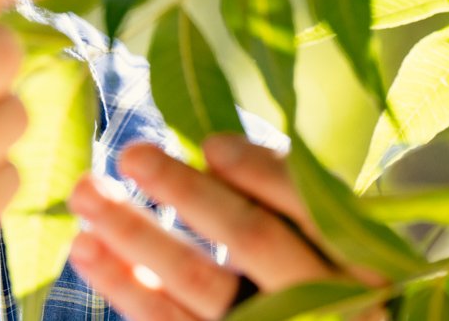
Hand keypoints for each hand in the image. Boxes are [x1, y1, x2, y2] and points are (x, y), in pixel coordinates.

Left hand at [66, 135, 386, 319]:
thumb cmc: (321, 278)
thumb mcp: (333, 240)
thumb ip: (287, 198)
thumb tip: (211, 153)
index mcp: (363, 261)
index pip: (311, 208)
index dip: (261, 174)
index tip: (210, 145)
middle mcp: (328, 302)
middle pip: (251, 238)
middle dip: (187, 192)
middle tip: (130, 153)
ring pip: (201, 283)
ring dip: (137, 235)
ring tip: (86, 194)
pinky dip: (124, 287)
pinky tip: (88, 251)